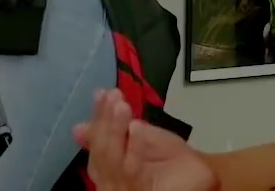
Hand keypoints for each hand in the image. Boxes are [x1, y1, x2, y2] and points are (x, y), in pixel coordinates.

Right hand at [72, 90, 215, 190]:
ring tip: (121, 106)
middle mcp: (110, 180)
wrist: (197, 181)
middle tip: (112, 96)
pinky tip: (136, 128)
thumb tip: (78, 125)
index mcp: (109, 167)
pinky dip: (134, 149)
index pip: (97, 141)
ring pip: (112, 161)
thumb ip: (116, 131)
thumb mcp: (143, 140)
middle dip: (105, 122)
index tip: (101, 93)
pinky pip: (132, 174)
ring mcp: (122, 188)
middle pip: (101, 151)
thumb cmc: (172, 162)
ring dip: (115, 130)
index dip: (98, 118)